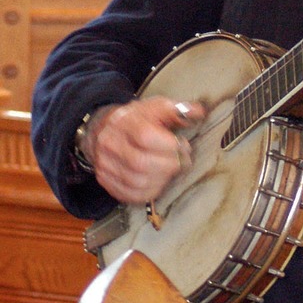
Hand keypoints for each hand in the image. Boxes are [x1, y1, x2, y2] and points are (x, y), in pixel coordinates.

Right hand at [78, 97, 205, 204]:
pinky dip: (150, 192)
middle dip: (169, 165)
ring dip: (162, 179)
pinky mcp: (106, 180)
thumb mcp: (156, 107)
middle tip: (182, 162)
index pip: (145, 136)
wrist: (103, 129)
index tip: (184, 145)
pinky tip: (159, 181)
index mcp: (125, 121)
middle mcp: (110, 143)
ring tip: (171, 170)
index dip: (170, 145)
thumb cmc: (137, 119)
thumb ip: (178, 110)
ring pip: (136, 181)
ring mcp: (105, 164)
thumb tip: (198, 112)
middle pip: (140, 162)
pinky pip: (130, 195)